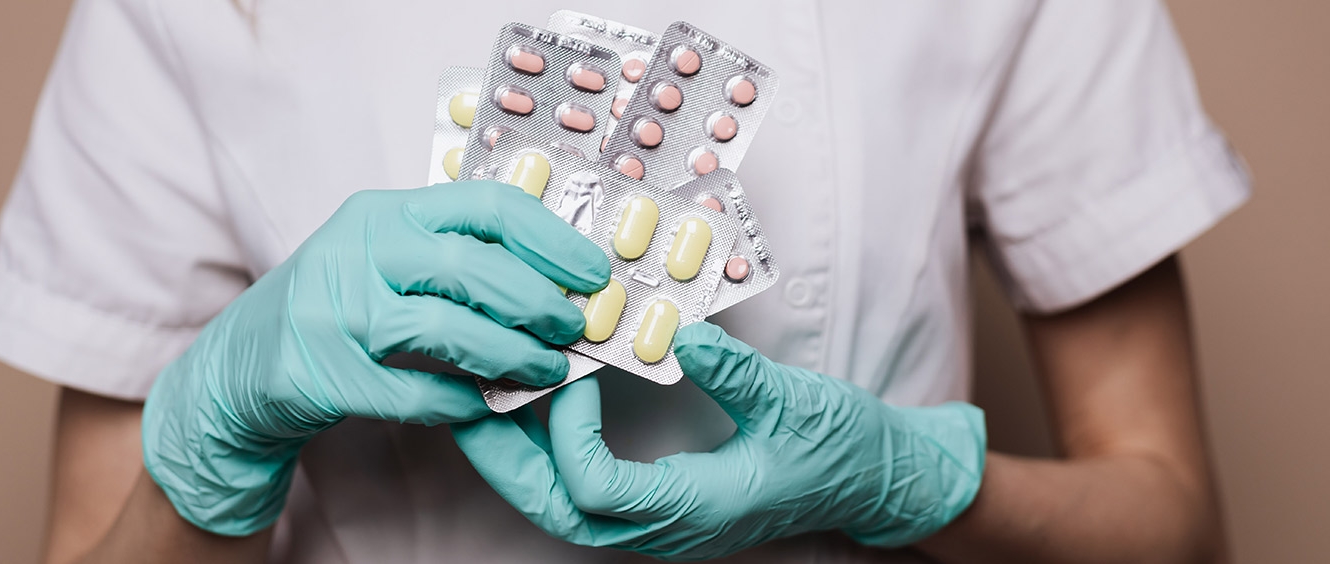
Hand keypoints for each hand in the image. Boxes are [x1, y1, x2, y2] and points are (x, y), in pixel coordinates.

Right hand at [142, 182, 609, 535]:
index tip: (593, 271)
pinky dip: (460, 401)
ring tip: (547, 372)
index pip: (485, 206)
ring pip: (448, 329)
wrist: (238, 369)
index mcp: (385, 214)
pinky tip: (484, 405)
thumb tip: (554, 275)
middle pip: (474, 267)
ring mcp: (336, 311)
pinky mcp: (322, 373)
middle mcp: (358, 251)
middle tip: (575, 328)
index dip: (551, 239)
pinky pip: (414, 391)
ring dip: (512, 355)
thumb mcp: (382, 258)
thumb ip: (450, 255)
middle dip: (540, 302)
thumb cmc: (333, 310)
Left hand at [452, 322, 984, 559]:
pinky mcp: (660, 504)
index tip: (573, 372)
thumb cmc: (841, 447)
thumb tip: (680, 336)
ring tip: (486, 399)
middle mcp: (665, 527)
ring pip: (562, 506)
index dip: (566, 433)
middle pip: (555, 510)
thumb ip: (738, 375)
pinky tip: (541, 407)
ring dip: (518, 455)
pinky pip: (585, 490)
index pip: (594, 490)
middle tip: (467, 398)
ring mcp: (660, 522)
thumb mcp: (798, 401)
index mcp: (694, 508)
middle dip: (503, 457)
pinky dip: (549, 453)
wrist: (872, 481)